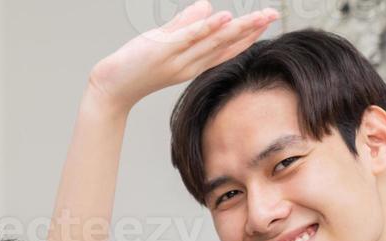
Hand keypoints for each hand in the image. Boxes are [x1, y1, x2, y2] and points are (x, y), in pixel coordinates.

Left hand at [89, 1, 278, 110]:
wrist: (111, 87)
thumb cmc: (137, 65)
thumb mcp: (165, 42)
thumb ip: (185, 24)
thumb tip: (208, 5)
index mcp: (192, 63)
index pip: (226, 48)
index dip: (247, 35)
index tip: (267, 22)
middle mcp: (190, 64)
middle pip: (226, 45)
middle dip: (251, 29)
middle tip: (274, 15)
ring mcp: (178, 59)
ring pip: (213, 41)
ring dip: (238, 27)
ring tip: (260, 15)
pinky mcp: (163, 52)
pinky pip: (189, 38)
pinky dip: (206, 28)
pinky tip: (223, 17)